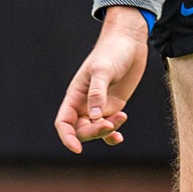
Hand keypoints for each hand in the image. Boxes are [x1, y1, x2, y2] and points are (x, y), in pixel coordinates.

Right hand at [52, 7, 148, 152]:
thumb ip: (98, 94)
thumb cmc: (112, 52)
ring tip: (121, 117)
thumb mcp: (103, 71)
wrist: (129, 42)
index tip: (77, 149)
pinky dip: (113, 132)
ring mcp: (100, 106)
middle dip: (94, 132)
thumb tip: (95, 118)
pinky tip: (120, 132)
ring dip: (107, 131)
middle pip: (81, 129)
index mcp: (74, 95)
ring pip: (97, 130)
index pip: (64, 122)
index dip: (67, 137)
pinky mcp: (115, 105)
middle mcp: (84, 104)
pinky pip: (110, 125)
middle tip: (110, 124)